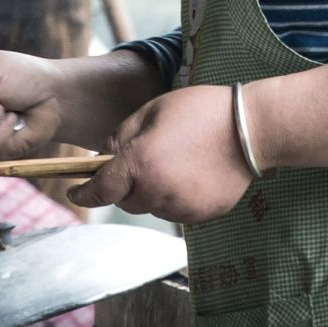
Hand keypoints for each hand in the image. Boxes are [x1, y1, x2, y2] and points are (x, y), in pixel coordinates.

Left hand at [72, 84, 252, 225]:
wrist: (252, 129)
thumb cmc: (201, 111)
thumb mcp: (152, 111)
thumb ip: (122, 136)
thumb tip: (102, 156)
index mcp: (141, 164)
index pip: (100, 189)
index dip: (84, 194)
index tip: (75, 194)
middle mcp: (158, 192)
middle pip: (126, 200)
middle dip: (125, 185)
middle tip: (141, 160)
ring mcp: (181, 207)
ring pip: (152, 207)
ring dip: (152, 191)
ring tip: (173, 162)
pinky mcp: (201, 215)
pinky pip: (176, 210)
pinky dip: (174, 197)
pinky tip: (191, 173)